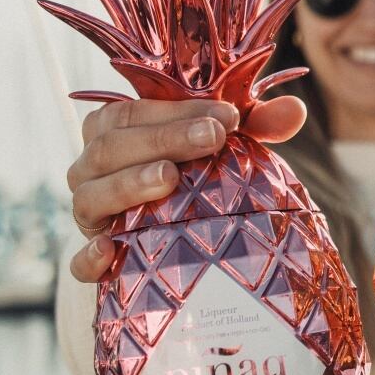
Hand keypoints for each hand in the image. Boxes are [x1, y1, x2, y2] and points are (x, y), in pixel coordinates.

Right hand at [66, 94, 305, 282]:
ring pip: (90, 197)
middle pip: (109, 148)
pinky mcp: (92, 261)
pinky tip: (111, 252)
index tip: (228, 116)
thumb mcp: (223, 144)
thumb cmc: (196, 172)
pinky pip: (78, 263)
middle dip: (163, 139)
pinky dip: (90, 259)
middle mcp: (91, 170)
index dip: (175, 111)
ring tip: (171, 178)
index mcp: (113, 132)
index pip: (129, 112)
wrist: (173, 234)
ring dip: (129, 184)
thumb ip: (256, 125)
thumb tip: (296, 111)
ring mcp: (91, 216)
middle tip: (213, 139)